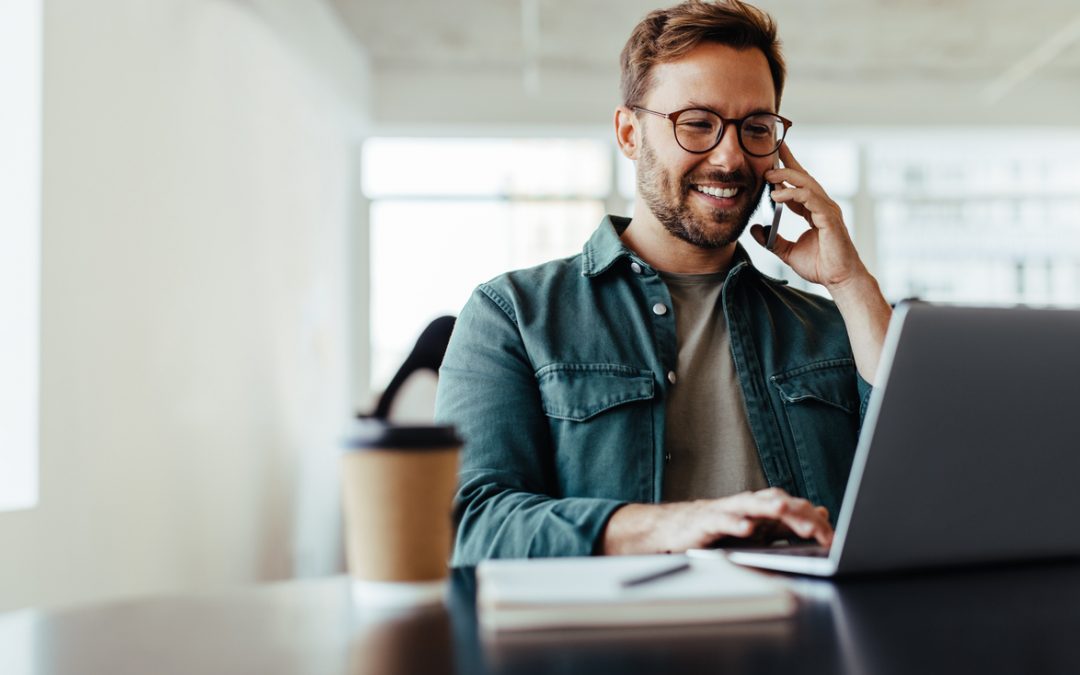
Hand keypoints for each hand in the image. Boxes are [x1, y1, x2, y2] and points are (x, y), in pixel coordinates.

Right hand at [601, 487, 833, 554]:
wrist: (677, 529)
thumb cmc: (720, 529)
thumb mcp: (760, 529)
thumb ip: (789, 523)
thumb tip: (821, 513)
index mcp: (763, 508)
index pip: (795, 509)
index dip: (814, 522)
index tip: (832, 539)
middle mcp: (748, 504)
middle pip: (778, 502)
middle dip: (798, 515)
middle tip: (818, 529)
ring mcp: (728, 511)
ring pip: (751, 505)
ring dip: (768, 507)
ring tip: (784, 511)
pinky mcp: (707, 521)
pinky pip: (723, 521)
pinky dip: (735, 524)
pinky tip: (746, 529)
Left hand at [750, 142, 867, 291]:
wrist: (838, 279)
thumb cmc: (821, 266)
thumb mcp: (787, 251)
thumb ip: (772, 240)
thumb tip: (755, 229)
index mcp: (814, 211)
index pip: (799, 185)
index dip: (786, 170)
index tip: (773, 157)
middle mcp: (822, 206)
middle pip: (804, 177)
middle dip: (787, 163)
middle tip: (768, 156)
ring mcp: (827, 210)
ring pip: (807, 184)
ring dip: (786, 177)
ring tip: (768, 176)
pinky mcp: (829, 218)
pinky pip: (810, 198)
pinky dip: (793, 194)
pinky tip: (777, 195)